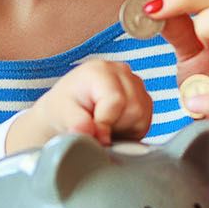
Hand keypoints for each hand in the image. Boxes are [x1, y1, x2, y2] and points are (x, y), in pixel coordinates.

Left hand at [20, 57, 152, 146]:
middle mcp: (120, 71)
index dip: (106, 125)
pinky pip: (146, 119)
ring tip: (104, 125)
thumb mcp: (62, 115)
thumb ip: (76, 123)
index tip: (95, 136)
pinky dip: (132, 128)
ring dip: (124, 128)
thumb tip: (88, 132)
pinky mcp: (143, 95)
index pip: (116, 100)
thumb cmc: (65, 108)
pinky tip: (115, 124)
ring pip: (142, 115)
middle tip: (97, 129)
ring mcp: (134, 81)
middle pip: (133, 108)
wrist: (69, 109)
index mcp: (99, 70)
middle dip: (115, 126)